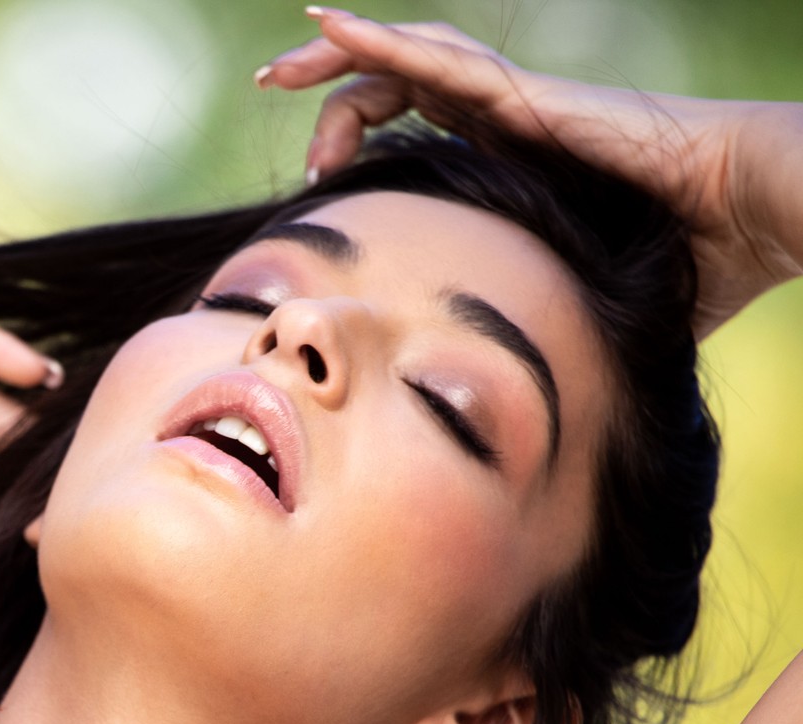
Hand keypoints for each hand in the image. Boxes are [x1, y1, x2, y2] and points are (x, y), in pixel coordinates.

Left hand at [255, 9, 800, 337]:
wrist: (750, 219)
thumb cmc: (688, 260)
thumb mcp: (580, 296)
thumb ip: (544, 321)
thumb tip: (526, 390)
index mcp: (511, 154)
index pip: (414, 123)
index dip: (355, 138)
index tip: (315, 184)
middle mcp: (506, 117)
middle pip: (396, 83)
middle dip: (329, 86)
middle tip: (269, 91)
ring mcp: (515, 100)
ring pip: (407, 60)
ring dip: (338, 60)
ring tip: (277, 67)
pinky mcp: (526, 97)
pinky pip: (437, 61)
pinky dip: (377, 43)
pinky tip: (323, 26)